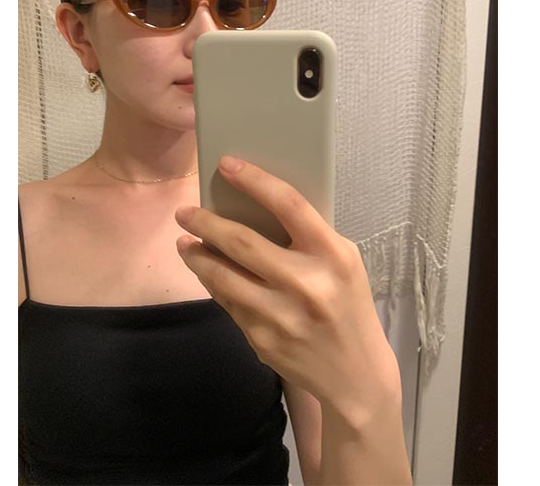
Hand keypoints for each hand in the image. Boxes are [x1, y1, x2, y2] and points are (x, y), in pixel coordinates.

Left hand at [175, 155, 400, 423]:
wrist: (355, 375)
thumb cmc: (348, 306)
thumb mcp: (343, 263)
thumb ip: (308, 238)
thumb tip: (254, 208)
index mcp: (334, 256)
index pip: (289, 205)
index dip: (255, 180)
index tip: (227, 164)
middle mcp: (306, 284)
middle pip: (242, 241)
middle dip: (205, 222)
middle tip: (184, 212)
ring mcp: (280, 315)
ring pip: (222, 275)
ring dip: (197, 256)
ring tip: (185, 242)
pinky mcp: (261, 339)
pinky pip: (227, 302)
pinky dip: (213, 283)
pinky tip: (207, 272)